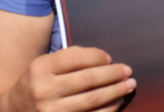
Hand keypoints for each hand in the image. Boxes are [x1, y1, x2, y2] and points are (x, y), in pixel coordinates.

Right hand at [0, 47, 134, 111]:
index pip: (76, 58)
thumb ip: (68, 59)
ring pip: (93, 100)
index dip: (97, 56)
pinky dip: (108, 109)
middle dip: (113, 74)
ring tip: (128, 85)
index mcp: (40, 69)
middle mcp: (45, 90)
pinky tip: (117, 101)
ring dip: (115, 91)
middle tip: (127, 70)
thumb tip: (104, 60)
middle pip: (88, 79)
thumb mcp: (42, 65)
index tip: (109, 58)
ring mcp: (52, 111)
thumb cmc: (35, 84)